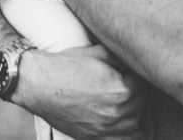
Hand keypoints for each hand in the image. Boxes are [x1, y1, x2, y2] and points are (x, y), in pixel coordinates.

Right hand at [15, 45, 144, 138]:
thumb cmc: (66, 65)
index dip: (136, 76)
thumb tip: (133, 58)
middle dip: (135, 93)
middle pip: (141, 104)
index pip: (143, 84)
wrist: (39, 83)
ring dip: (133, 113)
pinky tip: (124, 124)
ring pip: (135, 124)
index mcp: (122, 89)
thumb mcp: (98, 52)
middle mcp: (118, 112)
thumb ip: (121, 58)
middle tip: (124, 84)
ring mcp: (106, 128)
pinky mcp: (94, 137)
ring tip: (123, 102)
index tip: (129, 72)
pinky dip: (127, 133)